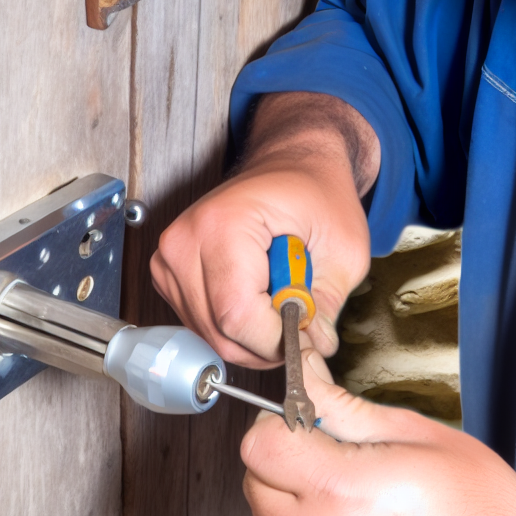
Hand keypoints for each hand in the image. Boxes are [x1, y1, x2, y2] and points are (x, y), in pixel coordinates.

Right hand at [151, 144, 371, 367]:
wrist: (293, 166)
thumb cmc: (316, 193)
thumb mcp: (345, 248)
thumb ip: (328, 306)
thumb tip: (311, 349)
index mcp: (224, 224)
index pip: (237, 314)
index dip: (277, 340)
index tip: (308, 340)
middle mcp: (186, 240)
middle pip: (220, 332)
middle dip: (269, 342)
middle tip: (303, 321)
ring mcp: (171, 258)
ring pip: (211, 335)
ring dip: (254, 336)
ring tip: (282, 296)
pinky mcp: (170, 274)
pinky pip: (203, 324)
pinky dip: (236, 326)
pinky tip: (259, 295)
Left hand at [241, 350, 515, 515]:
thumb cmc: (473, 496)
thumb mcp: (407, 428)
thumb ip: (340, 403)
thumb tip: (303, 374)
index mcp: (339, 491)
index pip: (259, 445)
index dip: (279, 420)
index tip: (308, 413)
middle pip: (254, 480)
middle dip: (280, 452)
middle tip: (327, 441)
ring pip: (264, 515)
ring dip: (286, 488)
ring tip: (341, 477)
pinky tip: (347, 512)